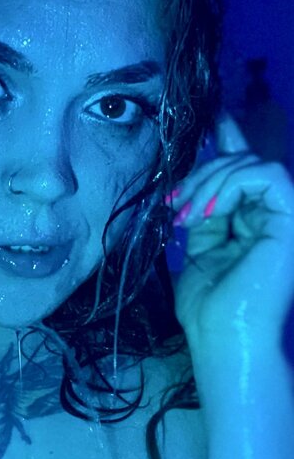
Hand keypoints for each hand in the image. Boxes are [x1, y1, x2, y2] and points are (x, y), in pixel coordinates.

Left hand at [169, 117, 293, 350]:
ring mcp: (288, 218)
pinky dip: (231, 185)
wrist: (223, 338)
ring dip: (211, 181)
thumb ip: (205, 212)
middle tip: (175, 205)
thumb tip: (196, 182)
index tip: (209, 120)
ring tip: (187, 214)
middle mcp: (277, 217)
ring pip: (253, 164)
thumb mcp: (200, 249)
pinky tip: (209, 212)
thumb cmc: (210, 309)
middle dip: (202, 174)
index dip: (230, 140)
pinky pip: (266, 176)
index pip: (247, 170)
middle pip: (243, 163)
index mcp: (256, 222)